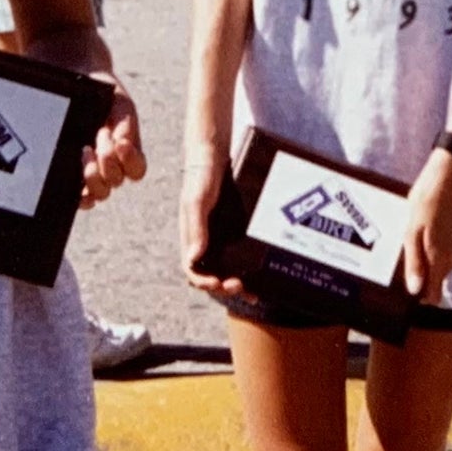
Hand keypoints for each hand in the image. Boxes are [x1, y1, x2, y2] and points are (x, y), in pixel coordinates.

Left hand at [80, 73, 146, 209]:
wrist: (81, 83)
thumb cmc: (105, 95)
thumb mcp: (120, 104)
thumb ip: (126, 124)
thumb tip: (122, 145)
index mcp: (129, 153)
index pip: (137, 170)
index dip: (130, 161)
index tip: (120, 142)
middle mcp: (113, 167)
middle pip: (116, 181)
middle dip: (108, 159)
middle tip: (100, 133)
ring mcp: (93, 174)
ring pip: (100, 192)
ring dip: (94, 175)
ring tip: (85, 150)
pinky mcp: (74, 178)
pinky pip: (81, 198)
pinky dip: (81, 195)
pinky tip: (76, 181)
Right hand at [180, 145, 243, 296]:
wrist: (216, 157)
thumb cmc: (201, 178)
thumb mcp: (197, 202)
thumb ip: (196, 229)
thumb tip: (194, 258)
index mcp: (190, 239)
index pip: (192, 270)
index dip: (203, 282)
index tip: (217, 283)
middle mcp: (204, 243)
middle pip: (211, 275)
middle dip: (224, 286)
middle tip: (239, 287)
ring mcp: (220, 239)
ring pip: (226, 270)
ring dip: (237, 285)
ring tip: (253, 293)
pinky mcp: (234, 232)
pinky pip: (240, 256)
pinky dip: (248, 270)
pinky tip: (261, 276)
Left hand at [402, 150, 451, 304]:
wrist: (449, 176)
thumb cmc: (427, 200)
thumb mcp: (412, 231)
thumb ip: (415, 263)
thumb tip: (415, 291)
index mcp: (441, 258)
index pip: (434, 294)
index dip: (419, 295)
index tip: (405, 286)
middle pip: (436, 282)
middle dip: (421, 276)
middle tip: (403, 257)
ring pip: (441, 268)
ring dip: (427, 261)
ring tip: (413, 241)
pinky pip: (445, 255)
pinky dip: (434, 251)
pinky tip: (424, 234)